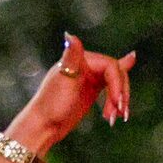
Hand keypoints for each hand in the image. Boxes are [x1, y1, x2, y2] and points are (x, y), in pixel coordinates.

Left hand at [10, 32, 134, 153]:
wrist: (42, 127)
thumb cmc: (51, 104)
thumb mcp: (63, 80)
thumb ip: (71, 57)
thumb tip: (69, 35)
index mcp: (81, 59)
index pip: (110, 66)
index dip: (117, 83)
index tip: (116, 102)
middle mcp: (86, 65)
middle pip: (117, 73)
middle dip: (120, 93)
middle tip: (119, 113)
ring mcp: (90, 77)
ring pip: (116, 82)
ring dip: (120, 99)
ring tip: (115, 118)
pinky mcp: (92, 90)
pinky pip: (111, 89)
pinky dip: (116, 100)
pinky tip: (120, 108)